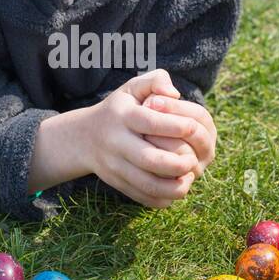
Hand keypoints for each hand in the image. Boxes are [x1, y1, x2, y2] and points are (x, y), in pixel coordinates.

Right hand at [81, 69, 204, 207]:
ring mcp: (115, 166)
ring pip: (148, 185)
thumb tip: (175, 93)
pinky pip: (144, 198)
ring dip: (175, 186)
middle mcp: (116, 142)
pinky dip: (164, 199)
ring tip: (189, 177)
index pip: (151, 123)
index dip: (177, 126)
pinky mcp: (118, 184)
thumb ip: (155, 80)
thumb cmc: (120, 109)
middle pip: (149, 159)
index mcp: (122, 116)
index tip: (194, 128)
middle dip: (178, 163)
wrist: (84, 138)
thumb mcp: (132, 87)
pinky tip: (176, 188)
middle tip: (194, 160)